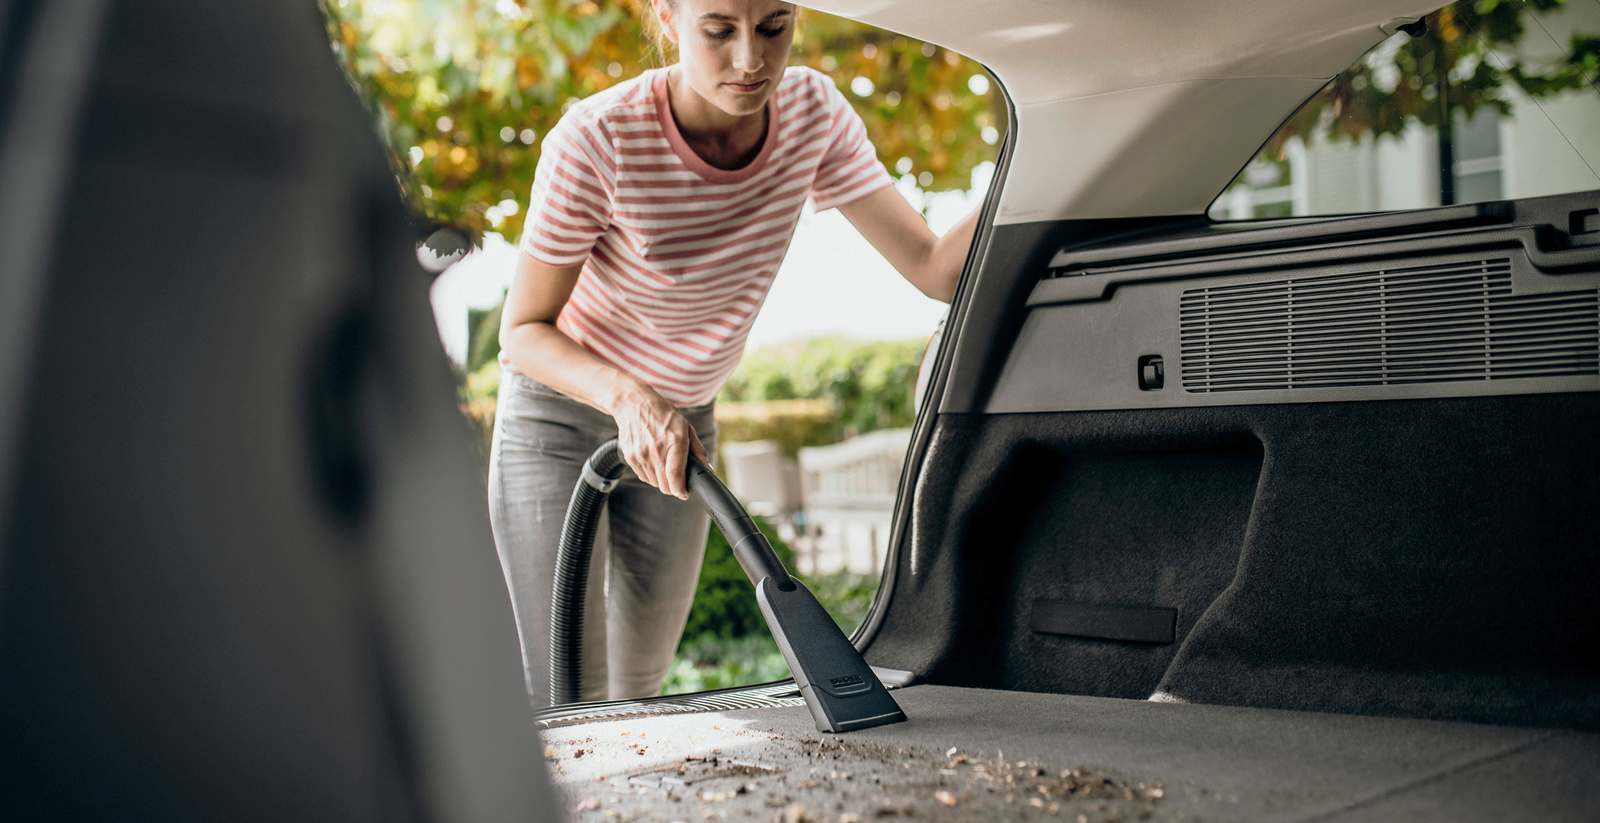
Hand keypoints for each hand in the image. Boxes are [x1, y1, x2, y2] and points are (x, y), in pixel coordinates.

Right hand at [610, 381, 708, 499]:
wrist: (634, 404)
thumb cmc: (663, 415)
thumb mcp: (686, 427)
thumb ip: (697, 450)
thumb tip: (707, 469)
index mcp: (674, 440)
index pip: (675, 475)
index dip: (681, 490)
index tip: (684, 493)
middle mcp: (656, 449)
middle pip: (665, 485)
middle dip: (673, 486)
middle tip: (677, 478)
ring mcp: (641, 454)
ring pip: (654, 483)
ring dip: (661, 479)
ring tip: (663, 462)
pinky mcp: (630, 457)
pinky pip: (644, 477)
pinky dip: (650, 474)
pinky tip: (652, 459)